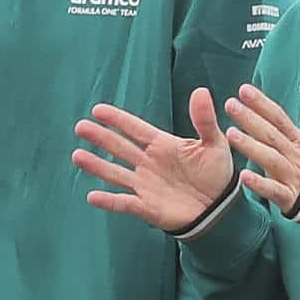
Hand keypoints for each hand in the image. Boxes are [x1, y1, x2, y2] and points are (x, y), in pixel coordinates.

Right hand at [72, 88, 235, 230]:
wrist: (221, 208)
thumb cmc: (217, 174)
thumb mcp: (214, 144)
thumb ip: (204, 120)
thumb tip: (200, 91)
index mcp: (162, 146)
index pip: (135, 129)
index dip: (117, 120)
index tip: (98, 110)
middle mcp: (148, 163)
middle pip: (119, 148)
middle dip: (100, 138)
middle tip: (80, 127)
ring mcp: (145, 185)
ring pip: (115, 173)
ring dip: (97, 166)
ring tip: (77, 156)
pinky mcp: (147, 207)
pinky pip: (124, 203)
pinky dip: (109, 201)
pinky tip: (92, 196)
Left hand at [223, 84, 299, 213]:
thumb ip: (293, 139)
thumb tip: (276, 122)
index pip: (279, 118)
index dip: (261, 103)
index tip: (243, 90)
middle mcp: (297, 156)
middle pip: (271, 134)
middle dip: (250, 118)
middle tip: (230, 104)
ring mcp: (295, 177)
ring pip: (270, 158)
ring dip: (250, 146)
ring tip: (230, 134)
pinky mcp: (292, 198)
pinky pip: (274, 190)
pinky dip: (259, 183)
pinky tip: (244, 176)